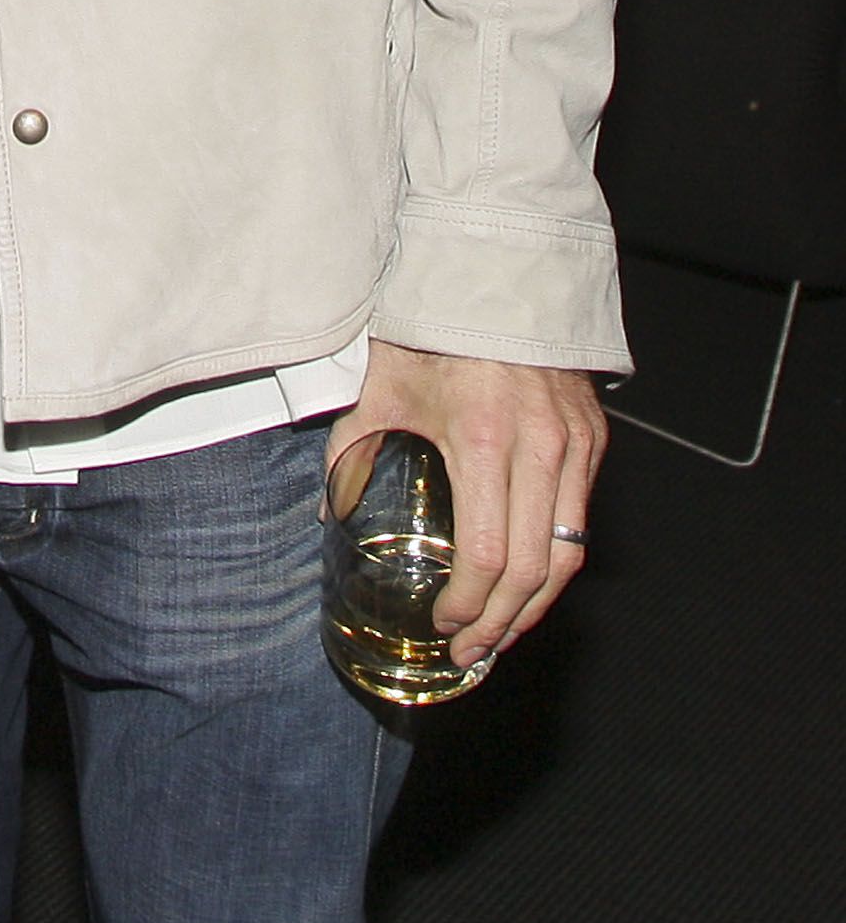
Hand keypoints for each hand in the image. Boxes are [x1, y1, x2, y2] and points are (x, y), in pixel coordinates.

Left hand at [328, 343, 605, 668]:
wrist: (490, 273)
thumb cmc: (430, 327)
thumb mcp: (383, 389)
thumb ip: (355, 452)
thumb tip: (328, 510)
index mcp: (480, 439)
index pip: (485, 555)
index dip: (467, 605)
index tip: (444, 625)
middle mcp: (537, 447)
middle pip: (534, 570)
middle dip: (502, 623)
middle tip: (475, 649)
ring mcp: (573, 443)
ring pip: (569, 552)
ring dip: (537, 604)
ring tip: (504, 630)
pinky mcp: (593, 436)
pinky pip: (581, 516)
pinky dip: (558, 559)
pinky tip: (531, 577)